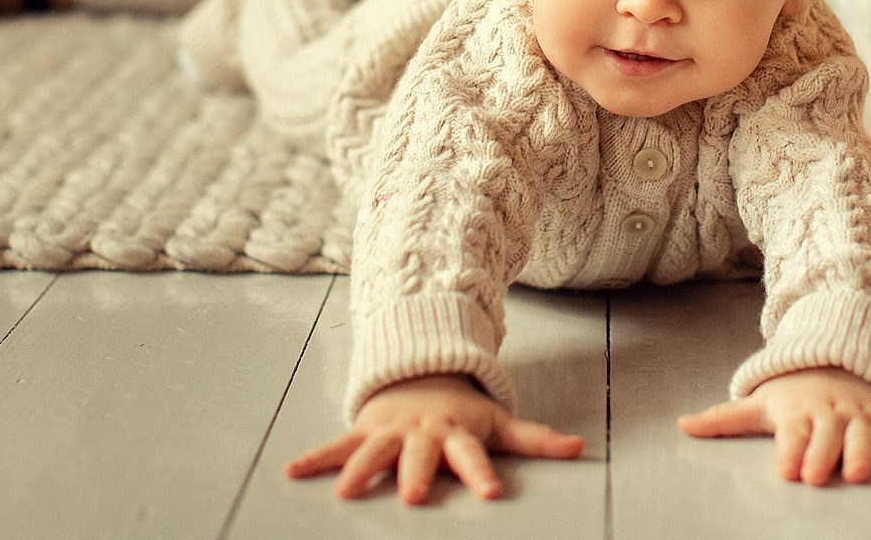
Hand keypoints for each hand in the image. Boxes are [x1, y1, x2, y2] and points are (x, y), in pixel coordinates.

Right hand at [285, 374, 584, 503]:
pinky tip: (291, 471)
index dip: (482, 473)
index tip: (491, 492)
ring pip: (374, 451)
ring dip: (359, 470)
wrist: (423, 374)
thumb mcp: (500, 422)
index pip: (474, 456)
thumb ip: (536, 440)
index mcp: (457, 435)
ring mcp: (391, 431)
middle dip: (416, 474)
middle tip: (414, 497)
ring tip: (344, 493)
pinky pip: (337, 445)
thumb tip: (580, 448)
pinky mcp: (365, 431)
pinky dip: (315, 458)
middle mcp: (423, 434)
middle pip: (420, 455)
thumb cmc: (464, 412)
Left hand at [677, 368, 870, 485]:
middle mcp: (829, 413)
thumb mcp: (759, 402)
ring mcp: (860, 415)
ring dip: (860, 452)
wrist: (837, 358)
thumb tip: (681, 425)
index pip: (793, 432)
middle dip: (820, 455)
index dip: (790, 451)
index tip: (785, 471)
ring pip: (863, 434)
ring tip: (856, 473)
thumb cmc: (793, 392)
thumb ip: (723, 418)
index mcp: (798, 412)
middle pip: (826, 436)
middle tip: (814, 476)